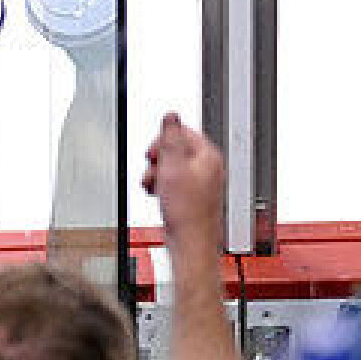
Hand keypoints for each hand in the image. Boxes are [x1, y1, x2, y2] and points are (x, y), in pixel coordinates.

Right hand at [141, 114, 223, 248]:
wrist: (190, 243)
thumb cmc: (187, 212)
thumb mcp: (172, 167)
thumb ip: (171, 138)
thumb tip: (171, 116)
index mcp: (208, 156)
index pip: (182, 132)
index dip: (163, 141)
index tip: (152, 152)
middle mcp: (207, 168)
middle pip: (175, 149)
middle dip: (158, 159)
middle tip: (153, 170)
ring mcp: (200, 183)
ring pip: (172, 167)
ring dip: (157, 174)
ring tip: (154, 186)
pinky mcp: (192, 196)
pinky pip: (173, 182)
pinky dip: (162, 185)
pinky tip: (157, 194)